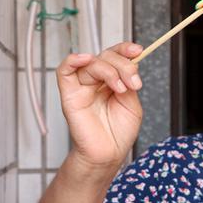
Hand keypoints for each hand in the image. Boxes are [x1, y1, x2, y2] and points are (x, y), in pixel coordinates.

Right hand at [56, 42, 143, 167]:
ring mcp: (82, 87)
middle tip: (134, 82)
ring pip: (92, 63)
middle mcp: (96, 81)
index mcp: (112, 80)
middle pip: (106, 57)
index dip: (125, 49)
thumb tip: (129, 66)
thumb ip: (128, 82)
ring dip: (110, 70)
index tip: (138, 50)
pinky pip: (64, 71)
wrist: (109, 153)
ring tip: (121, 88)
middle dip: (124, 65)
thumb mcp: (132, 103)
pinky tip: (85, 59)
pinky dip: (73, 60)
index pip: (115, 56)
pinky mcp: (69, 95)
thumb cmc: (119, 132)